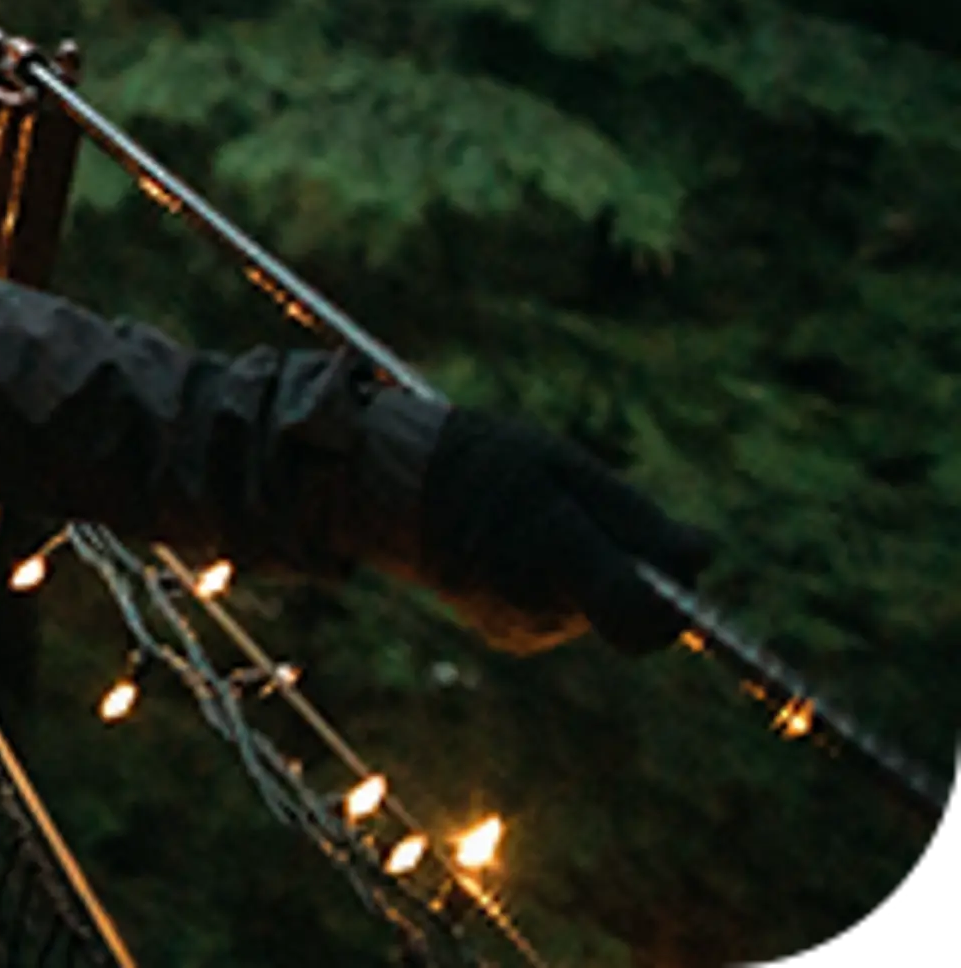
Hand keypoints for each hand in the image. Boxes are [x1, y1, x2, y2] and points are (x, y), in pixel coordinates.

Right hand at [415, 410, 712, 654]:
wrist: (393, 489)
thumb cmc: (483, 460)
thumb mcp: (564, 466)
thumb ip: (635, 518)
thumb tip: (703, 556)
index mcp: (556, 551)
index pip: (648, 617)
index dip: (678, 601)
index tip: (681, 566)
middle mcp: (542, 604)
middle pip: (630, 609)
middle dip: (628, 567)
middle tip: (589, 515)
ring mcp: (524, 627)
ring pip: (598, 610)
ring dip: (591, 574)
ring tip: (540, 523)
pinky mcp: (511, 637)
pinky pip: (566, 616)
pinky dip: (559, 587)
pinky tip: (519, 550)